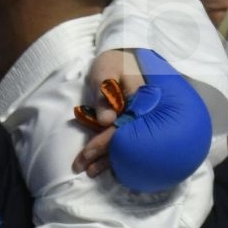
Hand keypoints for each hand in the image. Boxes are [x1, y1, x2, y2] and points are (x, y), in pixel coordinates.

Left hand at [71, 48, 145, 176]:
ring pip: (126, 144)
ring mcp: (139, 119)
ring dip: (108, 159)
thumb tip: (106, 120)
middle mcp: (143, 114)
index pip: (122, 128)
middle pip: (125, 140)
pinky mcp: (134, 121)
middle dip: (104, 157)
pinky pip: (127, 140)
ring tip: (90, 172)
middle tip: (84, 169)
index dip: (104, 143)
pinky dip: (115, 153)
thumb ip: (104, 93)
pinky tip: (108, 166)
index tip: (87, 155)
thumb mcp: (105, 72)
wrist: (125, 56)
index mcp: (140, 102)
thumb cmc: (113, 62)